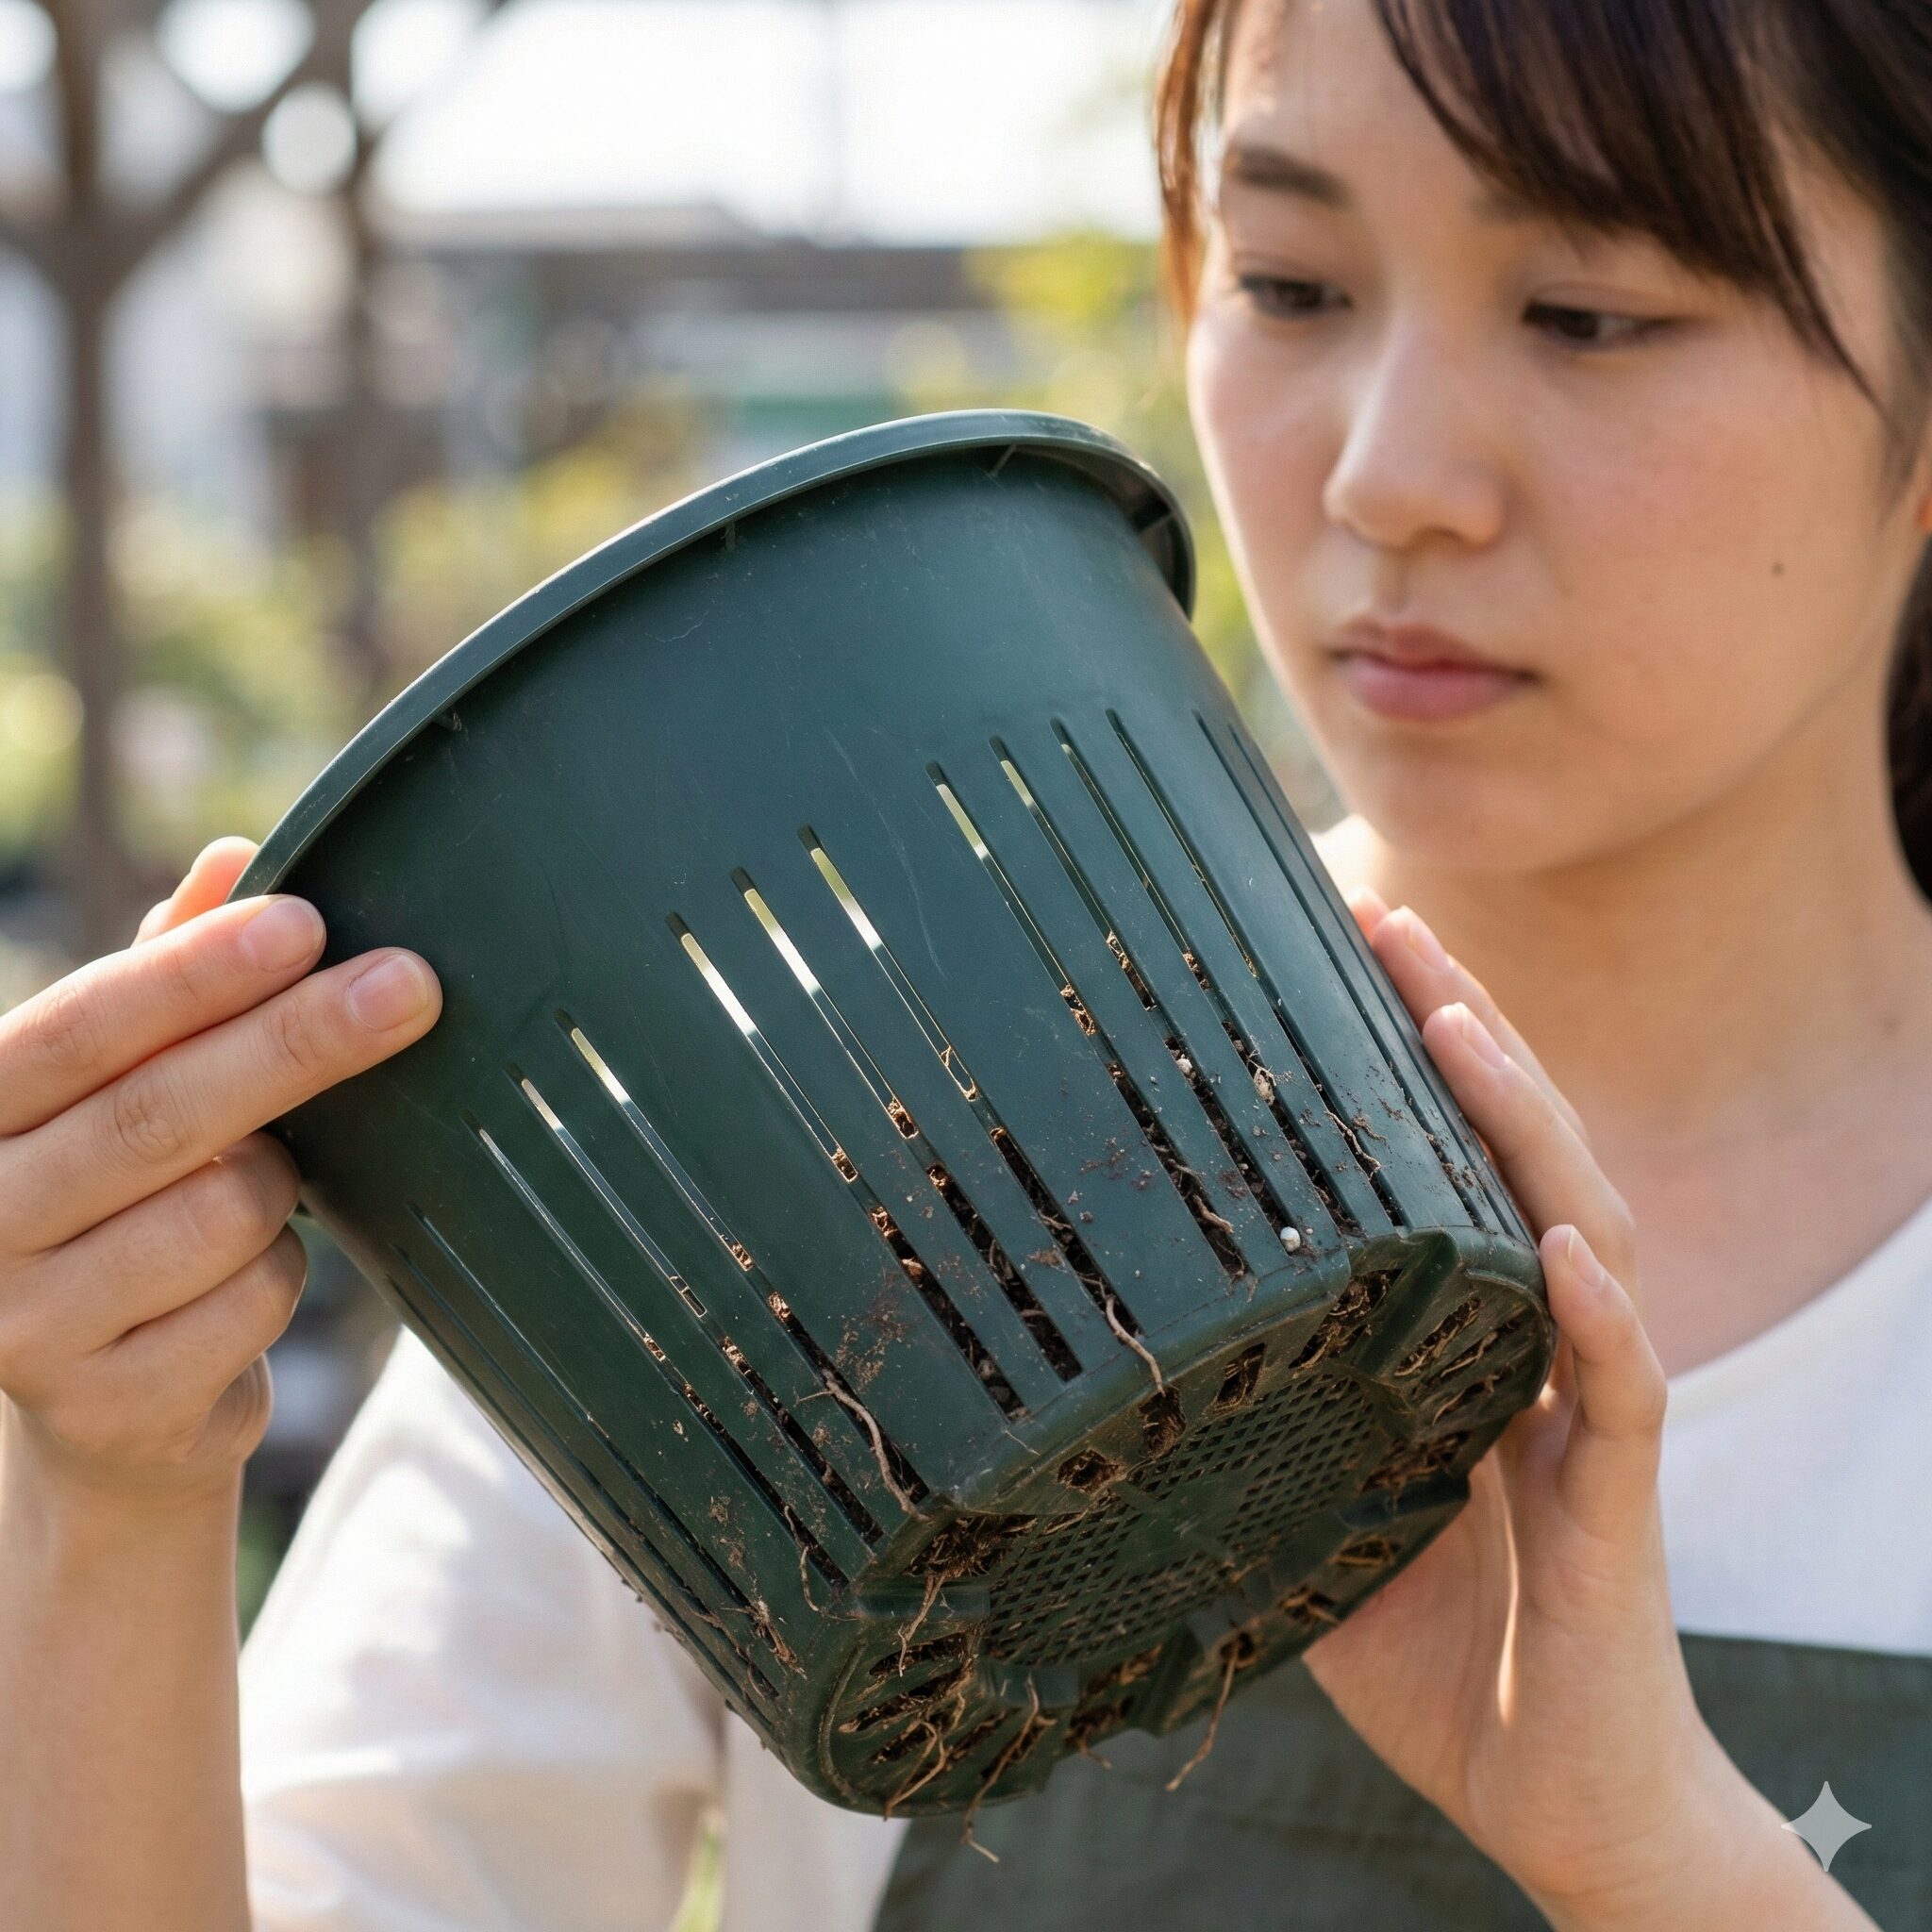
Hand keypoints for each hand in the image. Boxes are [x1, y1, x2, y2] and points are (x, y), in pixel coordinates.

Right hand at [0, 838, 440, 1507]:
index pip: (81, 1026)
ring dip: (282, 1189)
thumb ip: (171, 976)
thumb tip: (233, 856)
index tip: (307, 925)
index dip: (196, 974)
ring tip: (258, 1192)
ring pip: (223, 1212)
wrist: (112, 1403)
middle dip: (297, 1040)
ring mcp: (28, 1325)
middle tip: (409, 986)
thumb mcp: (134, 1083)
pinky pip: (253, 1305)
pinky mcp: (107, 1405)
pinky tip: (245, 1283)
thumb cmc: (131, 1202)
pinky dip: (281, 1277)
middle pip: (160, 1114)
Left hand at [1297, 889, 1787, 1922]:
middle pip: (1521, 1154)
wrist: (1552, 1796)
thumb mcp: (1306, 1513)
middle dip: (1462, 1034)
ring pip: (1585, 1229)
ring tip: (1459, 1026)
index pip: (1452, 1164)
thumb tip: (1107, 1370)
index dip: (1405, 1061)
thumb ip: (1246, 1431)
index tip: (1337, 955)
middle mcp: (1538, 1345)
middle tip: (1388, 926)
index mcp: (1468, 1336)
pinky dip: (1594, 1315)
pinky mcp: (1619, 1503)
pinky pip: (1621, 1390)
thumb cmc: (1431, 1650)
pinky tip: (1563, 1247)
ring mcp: (1585, 1414)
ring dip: (1525, 1125)